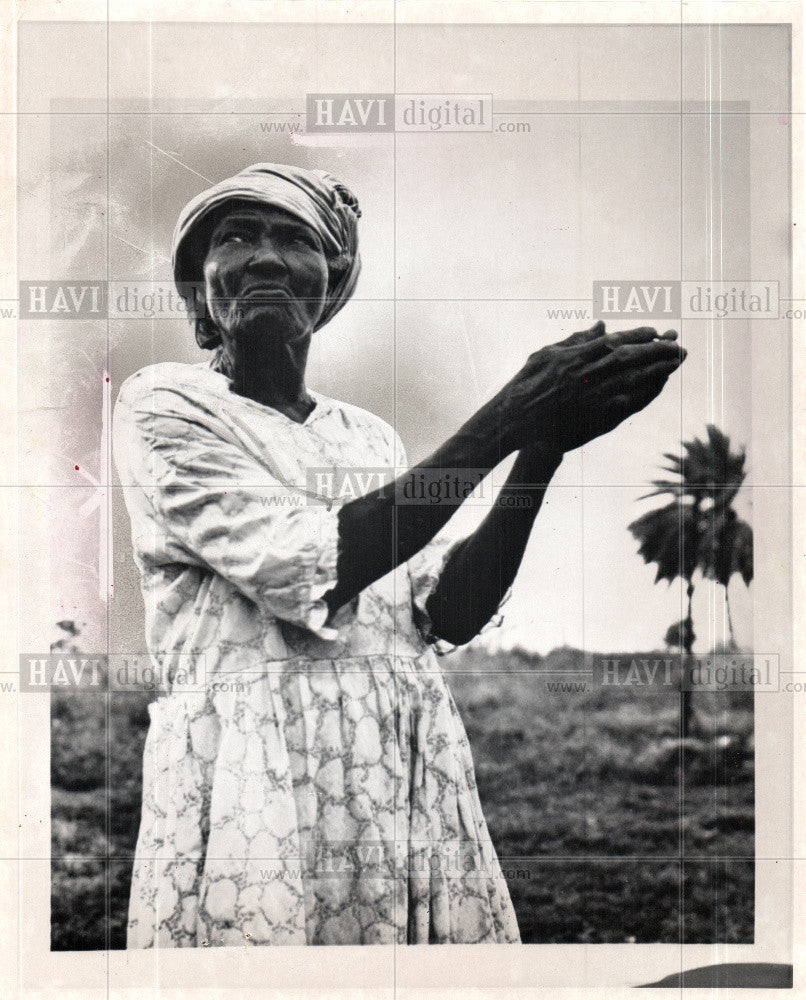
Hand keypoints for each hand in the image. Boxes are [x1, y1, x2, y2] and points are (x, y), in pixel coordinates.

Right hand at [500, 320, 685, 453]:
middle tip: (678, 344)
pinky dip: (647, 392)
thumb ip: (576, 340)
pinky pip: (629, 403)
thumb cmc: (527, 385)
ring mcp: (594, 397)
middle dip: (657, 349)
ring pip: (635, 380)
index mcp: (576, 357)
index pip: (615, 341)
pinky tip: (660, 384)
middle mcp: (588, 376)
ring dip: (659, 369)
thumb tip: (602, 326)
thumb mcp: (546, 354)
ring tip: (677, 360)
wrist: (518, 421)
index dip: (639, 335)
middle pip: (631, 358)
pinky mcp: (595, 416)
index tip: (656, 331)